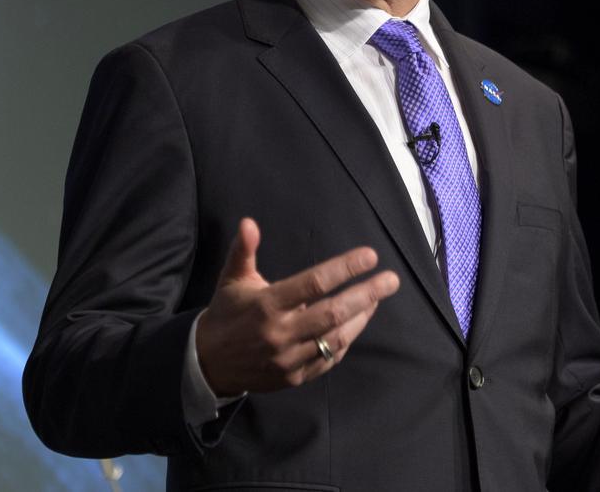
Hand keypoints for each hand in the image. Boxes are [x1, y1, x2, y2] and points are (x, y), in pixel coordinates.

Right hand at [195, 217, 400, 396]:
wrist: (207, 363)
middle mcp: (280, 332)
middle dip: (367, 294)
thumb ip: (244, 250)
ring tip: (377, 299)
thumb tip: (249, 222)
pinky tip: (356, 323)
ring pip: (336, 338)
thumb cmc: (227, 313)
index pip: (314, 283)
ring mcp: (289, 358)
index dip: (345, 269)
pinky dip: (345, 341)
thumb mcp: (232, 279)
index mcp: (268, 304)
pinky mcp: (293, 377)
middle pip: (334, 312)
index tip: (370, 256)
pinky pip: (328, 359)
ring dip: (362, 317)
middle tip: (391, 280)